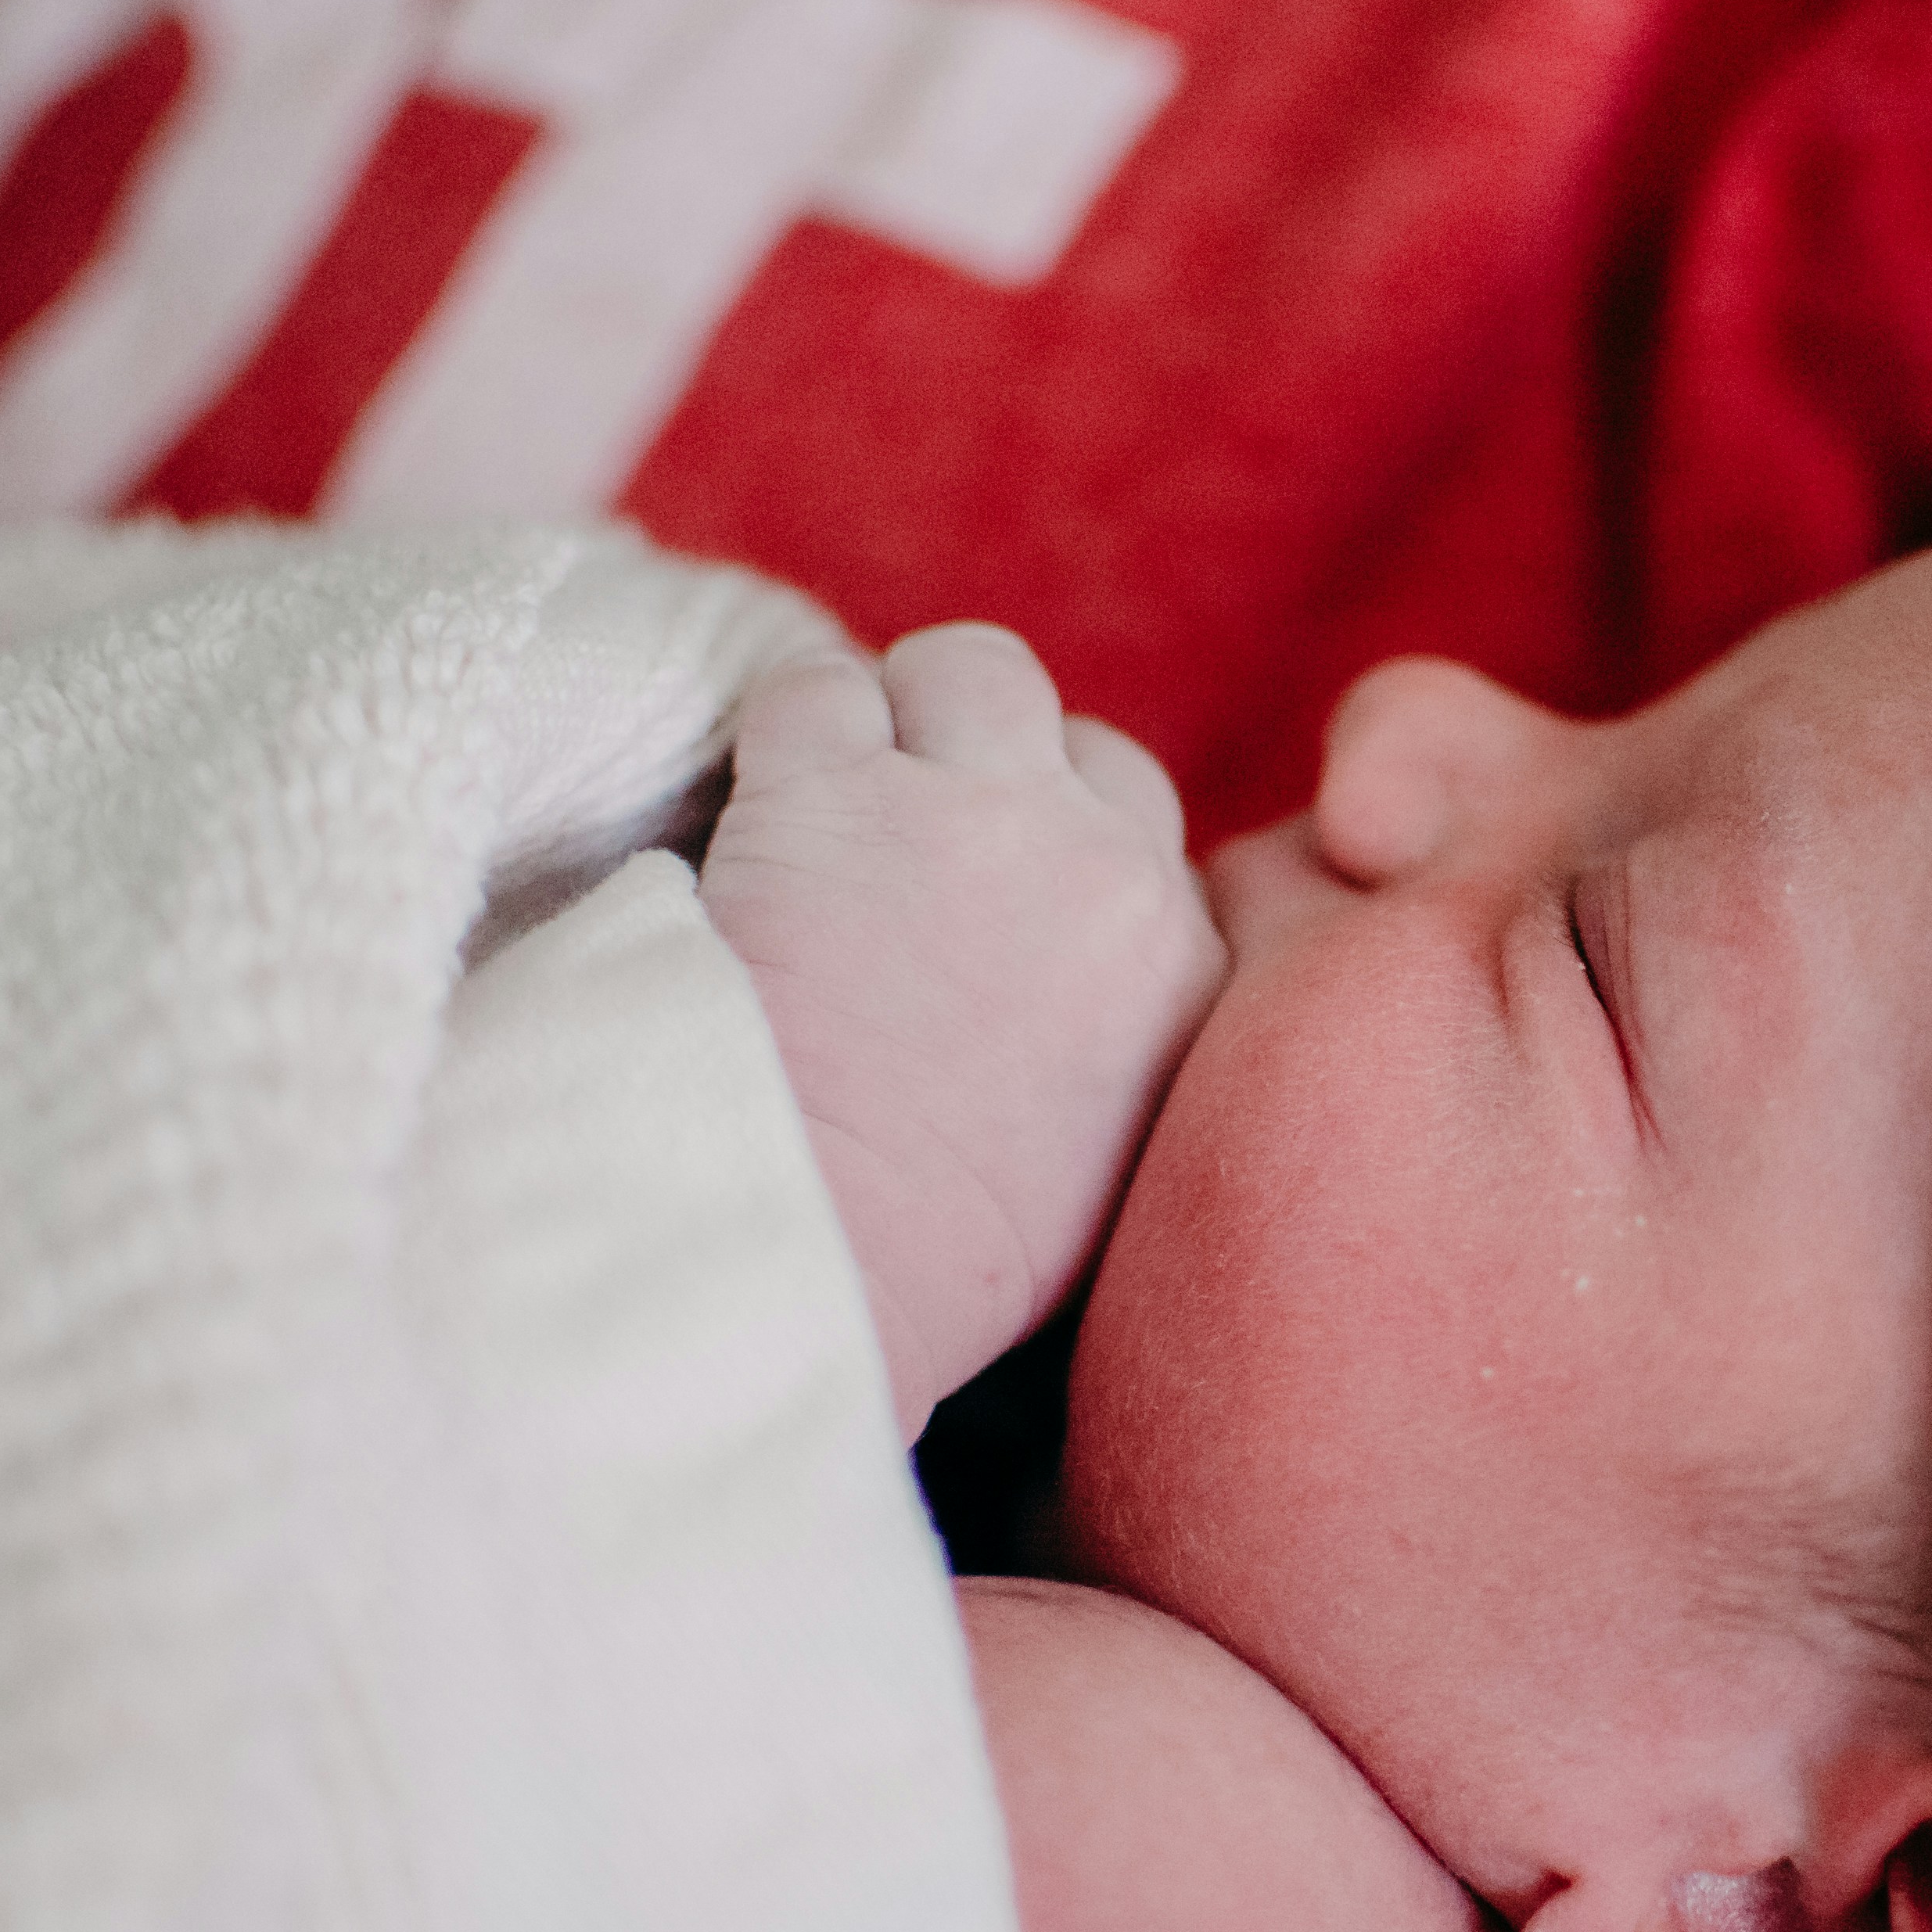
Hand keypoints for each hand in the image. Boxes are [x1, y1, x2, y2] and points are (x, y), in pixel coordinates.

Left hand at [699, 623, 1225, 1425]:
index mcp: (1189, 967)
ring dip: (892, 719)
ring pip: (963, 667)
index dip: (1054, 843)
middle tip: (898, 843)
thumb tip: (1073, 994)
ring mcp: (978, 815)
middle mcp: (1108, 867)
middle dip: (992, 765)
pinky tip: (742, 825)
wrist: (824, 1263)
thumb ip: (1125, 1039)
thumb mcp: (1114, 1154)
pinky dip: (774, 742)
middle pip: (1077, 736)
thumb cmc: (947, 1256)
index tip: (983, 898)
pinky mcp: (838, 794)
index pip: (1144, 832)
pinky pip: (811, 690)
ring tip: (821, 810)